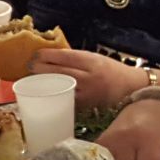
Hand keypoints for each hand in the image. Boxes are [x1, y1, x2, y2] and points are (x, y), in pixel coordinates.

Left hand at [28, 47, 149, 109]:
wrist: (130, 87)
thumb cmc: (110, 70)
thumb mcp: (95, 58)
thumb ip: (76, 58)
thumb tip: (51, 56)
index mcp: (91, 61)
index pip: (66, 56)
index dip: (48, 55)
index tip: (36, 54)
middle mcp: (89, 76)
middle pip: (60, 71)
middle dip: (42, 69)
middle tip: (29, 66)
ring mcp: (87, 92)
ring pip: (61, 87)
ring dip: (45, 82)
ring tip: (33, 79)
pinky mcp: (86, 105)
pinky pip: (67, 99)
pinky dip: (55, 96)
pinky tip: (46, 93)